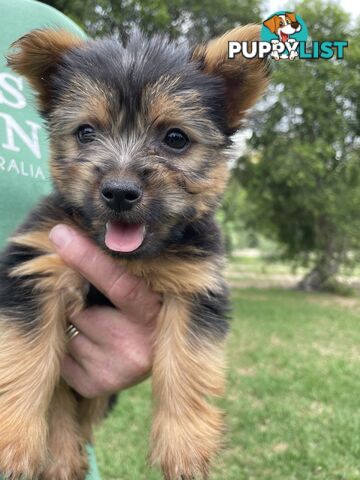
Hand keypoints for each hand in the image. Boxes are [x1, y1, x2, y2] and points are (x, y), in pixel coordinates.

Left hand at [49, 224, 160, 397]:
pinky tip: (96, 349)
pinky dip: (71, 350)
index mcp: (152, 311)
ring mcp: (117, 367)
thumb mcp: (143, 288)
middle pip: (79, 310)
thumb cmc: (147, 313)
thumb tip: (67, 237)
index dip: (89, 260)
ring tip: (105, 331)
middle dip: (79, 304)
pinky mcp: (99, 384)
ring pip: (69, 333)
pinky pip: (64, 357)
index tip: (61, 236)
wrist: (161, 356)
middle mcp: (137, 343)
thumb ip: (115, 269)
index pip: (118, 283)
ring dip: (77, 329)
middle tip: (101, 307)